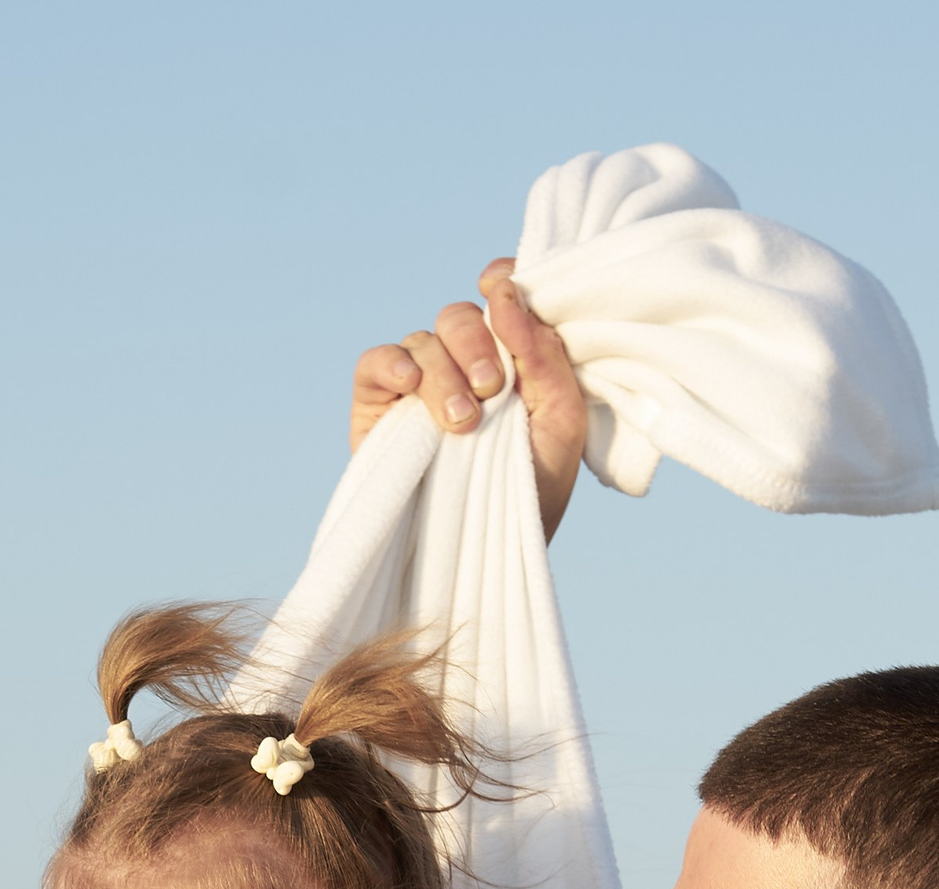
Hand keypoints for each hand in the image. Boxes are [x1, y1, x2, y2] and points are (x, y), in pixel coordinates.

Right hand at [350, 260, 586, 539]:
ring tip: (461, 425)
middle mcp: (464, 364)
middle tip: (490, 392)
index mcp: (511, 358)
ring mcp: (420, 384)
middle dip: (476, 344)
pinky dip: (391, 364)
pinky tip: (408, 387)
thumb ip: (546, 357)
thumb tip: (507, 296)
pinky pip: (377, 361)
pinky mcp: (380, 408)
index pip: (502, 295)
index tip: (504, 291)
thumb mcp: (561, 424)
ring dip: (444, 374)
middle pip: (461, 315)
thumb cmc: (533, 494)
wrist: (487, 556)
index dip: (502, 282)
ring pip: (424, 340)